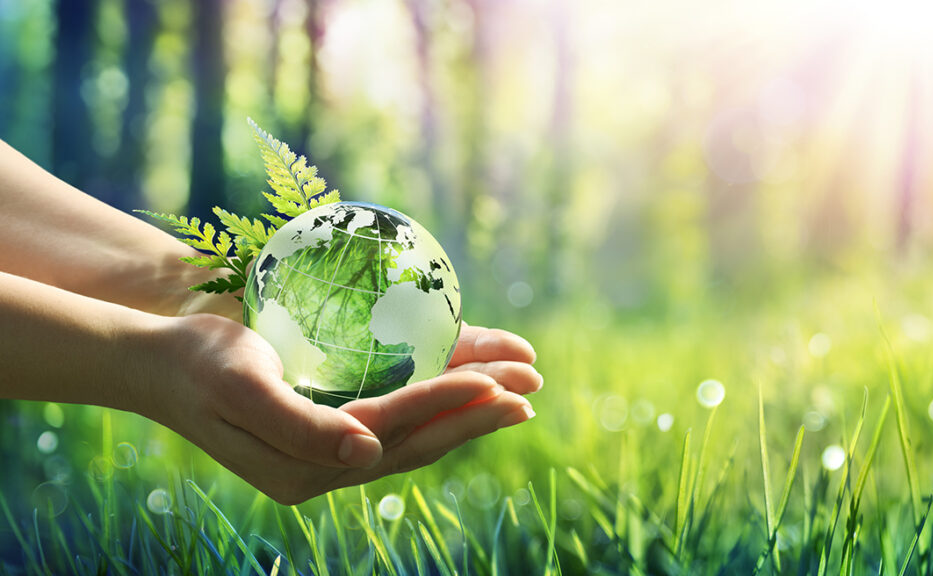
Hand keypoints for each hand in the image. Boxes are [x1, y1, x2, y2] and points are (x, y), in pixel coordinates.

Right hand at [140, 315, 541, 503]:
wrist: (162, 362)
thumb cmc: (198, 366)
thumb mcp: (242, 391)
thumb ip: (302, 428)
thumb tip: (366, 458)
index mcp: (307, 465)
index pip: (393, 431)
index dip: (445, 404)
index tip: (496, 383)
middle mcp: (329, 462)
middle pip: (418, 438)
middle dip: (476, 412)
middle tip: (530, 390)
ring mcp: (335, 445)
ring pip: (417, 429)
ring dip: (467, 406)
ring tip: (519, 385)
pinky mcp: (336, 422)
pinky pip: (400, 413)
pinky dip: (437, 395)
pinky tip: (469, 379)